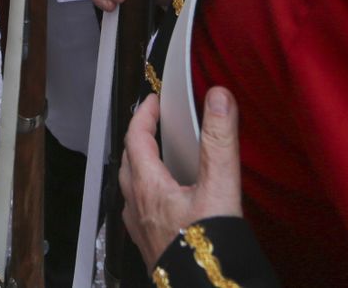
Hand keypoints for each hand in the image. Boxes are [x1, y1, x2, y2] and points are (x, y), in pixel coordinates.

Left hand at [121, 89, 243, 267]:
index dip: (144, 115)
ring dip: (141, 168)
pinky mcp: (151, 248)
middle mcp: (138, 208)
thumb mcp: (219, 187)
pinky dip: (148, 196)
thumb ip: (219, 140)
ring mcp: (142, 230)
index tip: (154, 101)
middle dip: (139, 139)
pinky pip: (140, 213)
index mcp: (148, 187)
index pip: (135, 138)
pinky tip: (167, 204)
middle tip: (155, 125)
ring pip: (132, 189)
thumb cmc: (207, 247)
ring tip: (159, 160)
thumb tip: (218, 99)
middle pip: (129, 162)